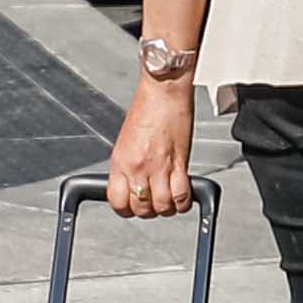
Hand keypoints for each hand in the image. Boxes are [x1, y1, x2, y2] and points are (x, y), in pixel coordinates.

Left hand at [105, 75, 196, 215]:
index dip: (127, 210)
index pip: (117, 202)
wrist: (163, 91)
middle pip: (141, 209)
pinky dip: (184, 202)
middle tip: (155, 201)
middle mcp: (137, 168)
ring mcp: (158, 167)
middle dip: (150, 210)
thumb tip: (135, 182)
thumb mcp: (127, 141)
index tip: (133, 207)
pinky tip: (184, 195)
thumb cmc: (147, 109)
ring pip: (162, 207)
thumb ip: (129, 165)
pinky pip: (181, 196)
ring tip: (171, 199)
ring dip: (168, 207)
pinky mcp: (179, 163)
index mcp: (120, 162)